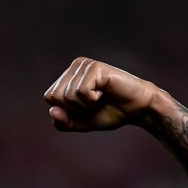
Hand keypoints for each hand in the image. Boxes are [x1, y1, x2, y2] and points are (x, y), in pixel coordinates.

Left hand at [43, 58, 163, 131]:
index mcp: (68, 76)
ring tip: (101, 97)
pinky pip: (81, 92)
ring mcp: (85, 65)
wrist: (137, 110)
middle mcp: (75, 66)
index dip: (68, 110)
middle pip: (55, 97)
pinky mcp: (95, 67)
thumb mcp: (82, 122)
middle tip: (94, 103)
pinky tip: (105, 93)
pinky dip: (93, 100)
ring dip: (86, 105)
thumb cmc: (111, 112)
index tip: (86, 107)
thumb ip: (64, 122)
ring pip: (67, 96)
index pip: (49, 97)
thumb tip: (51, 111)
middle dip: (75, 108)